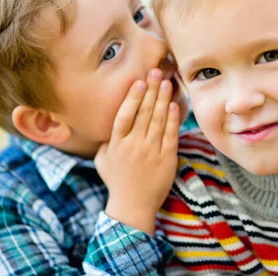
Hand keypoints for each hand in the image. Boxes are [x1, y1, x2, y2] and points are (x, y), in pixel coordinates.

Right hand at [94, 68, 179, 234]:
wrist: (133, 206)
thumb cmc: (116, 181)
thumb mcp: (102, 159)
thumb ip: (107, 139)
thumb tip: (112, 119)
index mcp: (117, 144)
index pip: (124, 115)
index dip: (132, 97)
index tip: (139, 80)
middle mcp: (133, 145)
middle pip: (144, 113)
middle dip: (151, 90)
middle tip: (157, 71)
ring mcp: (151, 152)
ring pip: (158, 120)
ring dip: (163, 99)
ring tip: (167, 82)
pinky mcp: (167, 159)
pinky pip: (171, 135)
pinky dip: (173, 119)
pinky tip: (175, 105)